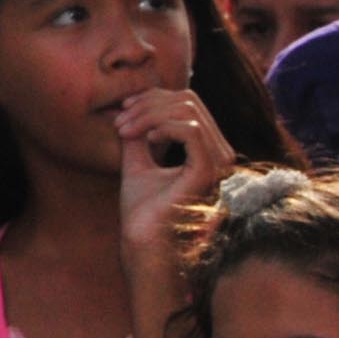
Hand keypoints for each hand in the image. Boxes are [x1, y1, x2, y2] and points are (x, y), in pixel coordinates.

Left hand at [114, 88, 233, 270]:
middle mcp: (219, 153)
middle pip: (189, 101)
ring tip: (123, 131)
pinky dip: (162, 127)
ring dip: (148, 115)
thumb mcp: (138, 159)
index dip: (152, 98)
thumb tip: (131, 106)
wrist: (141, 238)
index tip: (122, 110)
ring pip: (188, 111)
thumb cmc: (141, 207)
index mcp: (207, 148)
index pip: (189, 103)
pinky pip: (191, 131)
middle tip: (119, 122)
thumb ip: (140, 133)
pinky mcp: (207, 171)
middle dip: (148, 104)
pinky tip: (142, 140)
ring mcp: (217, 162)